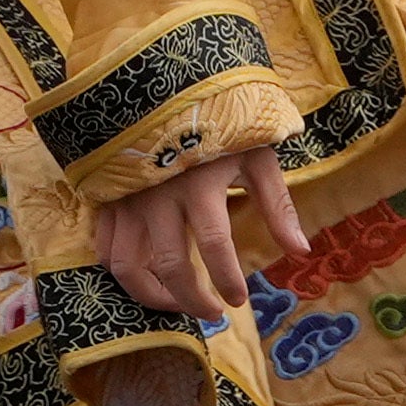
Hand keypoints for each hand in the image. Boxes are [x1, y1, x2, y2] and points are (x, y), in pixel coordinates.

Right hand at [102, 142, 313, 322]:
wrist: (165, 90)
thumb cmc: (220, 122)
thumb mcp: (256, 157)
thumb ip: (277, 206)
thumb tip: (301, 252)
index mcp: (200, 184)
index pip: (214, 246)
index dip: (227, 280)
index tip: (238, 301)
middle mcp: (159, 196)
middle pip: (170, 266)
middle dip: (192, 300)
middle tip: (212, 314)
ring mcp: (128, 199)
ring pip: (127, 266)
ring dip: (152, 295)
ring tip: (178, 303)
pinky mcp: (108, 198)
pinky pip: (105, 248)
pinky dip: (123, 272)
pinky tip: (147, 277)